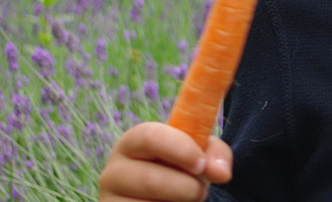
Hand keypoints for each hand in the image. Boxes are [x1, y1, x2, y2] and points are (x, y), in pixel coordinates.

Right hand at [99, 122, 232, 201]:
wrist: (164, 197)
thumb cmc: (180, 170)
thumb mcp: (197, 154)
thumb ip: (214, 154)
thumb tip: (222, 173)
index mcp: (131, 143)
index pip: (149, 136)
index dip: (179, 149)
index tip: (201, 164)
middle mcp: (113, 171)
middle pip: (151, 180)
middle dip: (186, 188)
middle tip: (201, 190)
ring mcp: (109, 200)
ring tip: (188, 200)